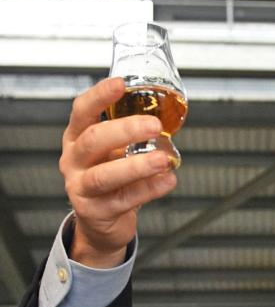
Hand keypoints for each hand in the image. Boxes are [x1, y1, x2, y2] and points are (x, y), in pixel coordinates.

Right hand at [60, 77, 177, 267]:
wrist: (101, 222)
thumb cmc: (111, 179)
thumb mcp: (113, 152)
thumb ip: (131, 136)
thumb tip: (169, 115)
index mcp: (77, 138)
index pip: (82, 111)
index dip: (99, 96)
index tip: (120, 84)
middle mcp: (74, 160)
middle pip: (93, 140)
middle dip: (125, 130)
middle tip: (154, 125)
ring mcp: (80, 187)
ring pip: (104, 175)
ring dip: (136, 166)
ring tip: (162, 160)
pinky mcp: (95, 211)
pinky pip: (123, 199)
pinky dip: (148, 190)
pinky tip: (167, 181)